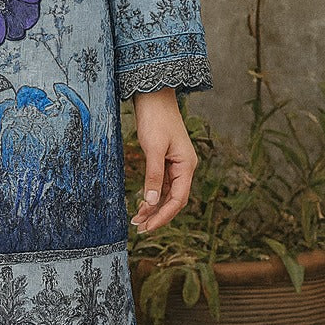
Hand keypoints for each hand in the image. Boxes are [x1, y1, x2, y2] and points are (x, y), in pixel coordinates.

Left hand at [129, 87, 197, 232]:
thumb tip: (152, 201)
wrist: (154, 96)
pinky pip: (162, 183)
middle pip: (174, 199)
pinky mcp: (166, 159)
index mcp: (187, 165)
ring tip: (137, 219)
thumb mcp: (153, 148)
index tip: (148, 226)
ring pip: (167, 193)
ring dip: (154, 207)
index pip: (178, 199)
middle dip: (158, 215)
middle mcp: (184, 167)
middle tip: (140, 227)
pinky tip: (142, 203)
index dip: (164, 215)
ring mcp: (176, 164)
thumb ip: (154, 175)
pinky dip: (152, 194)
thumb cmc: (155, 119)